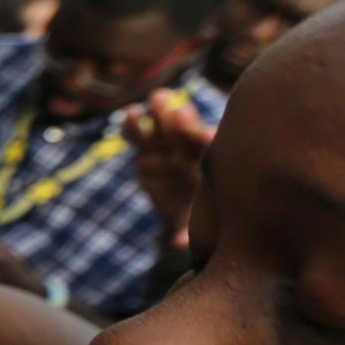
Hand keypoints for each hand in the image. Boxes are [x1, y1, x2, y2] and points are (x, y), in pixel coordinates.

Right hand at [120, 87, 213, 247]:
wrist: (189, 215)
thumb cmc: (206, 220)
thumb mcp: (199, 229)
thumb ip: (188, 234)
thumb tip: (181, 245)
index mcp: (212, 165)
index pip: (210, 149)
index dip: (205, 140)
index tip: (202, 135)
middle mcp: (191, 153)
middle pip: (186, 131)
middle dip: (182, 120)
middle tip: (178, 110)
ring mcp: (168, 150)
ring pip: (162, 127)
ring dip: (160, 112)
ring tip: (156, 99)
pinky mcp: (146, 152)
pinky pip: (139, 135)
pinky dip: (134, 125)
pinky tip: (132, 114)